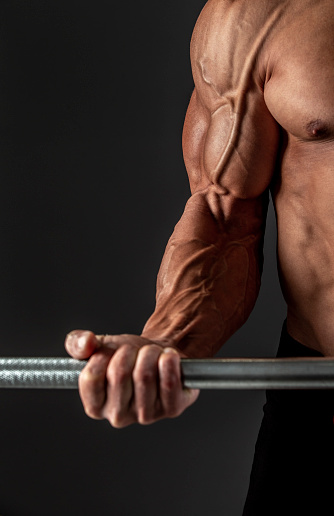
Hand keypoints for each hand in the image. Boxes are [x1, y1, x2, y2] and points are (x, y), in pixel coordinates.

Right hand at [65, 330, 199, 427]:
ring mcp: (146, 416)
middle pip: (119, 374)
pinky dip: (169, 361)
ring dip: (150, 353)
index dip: (102, 356)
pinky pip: (169, 382)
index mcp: (95, 405)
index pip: (91, 378)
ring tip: (152, 354)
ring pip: (144, 375)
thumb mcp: (99, 346)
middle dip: (129, 351)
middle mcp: (118, 416)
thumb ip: (78, 343)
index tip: (112, 352)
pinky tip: (168, 358)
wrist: (159, 353)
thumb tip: (85, 342)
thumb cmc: (128, 356)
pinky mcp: (172, 409)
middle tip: (136, 351)